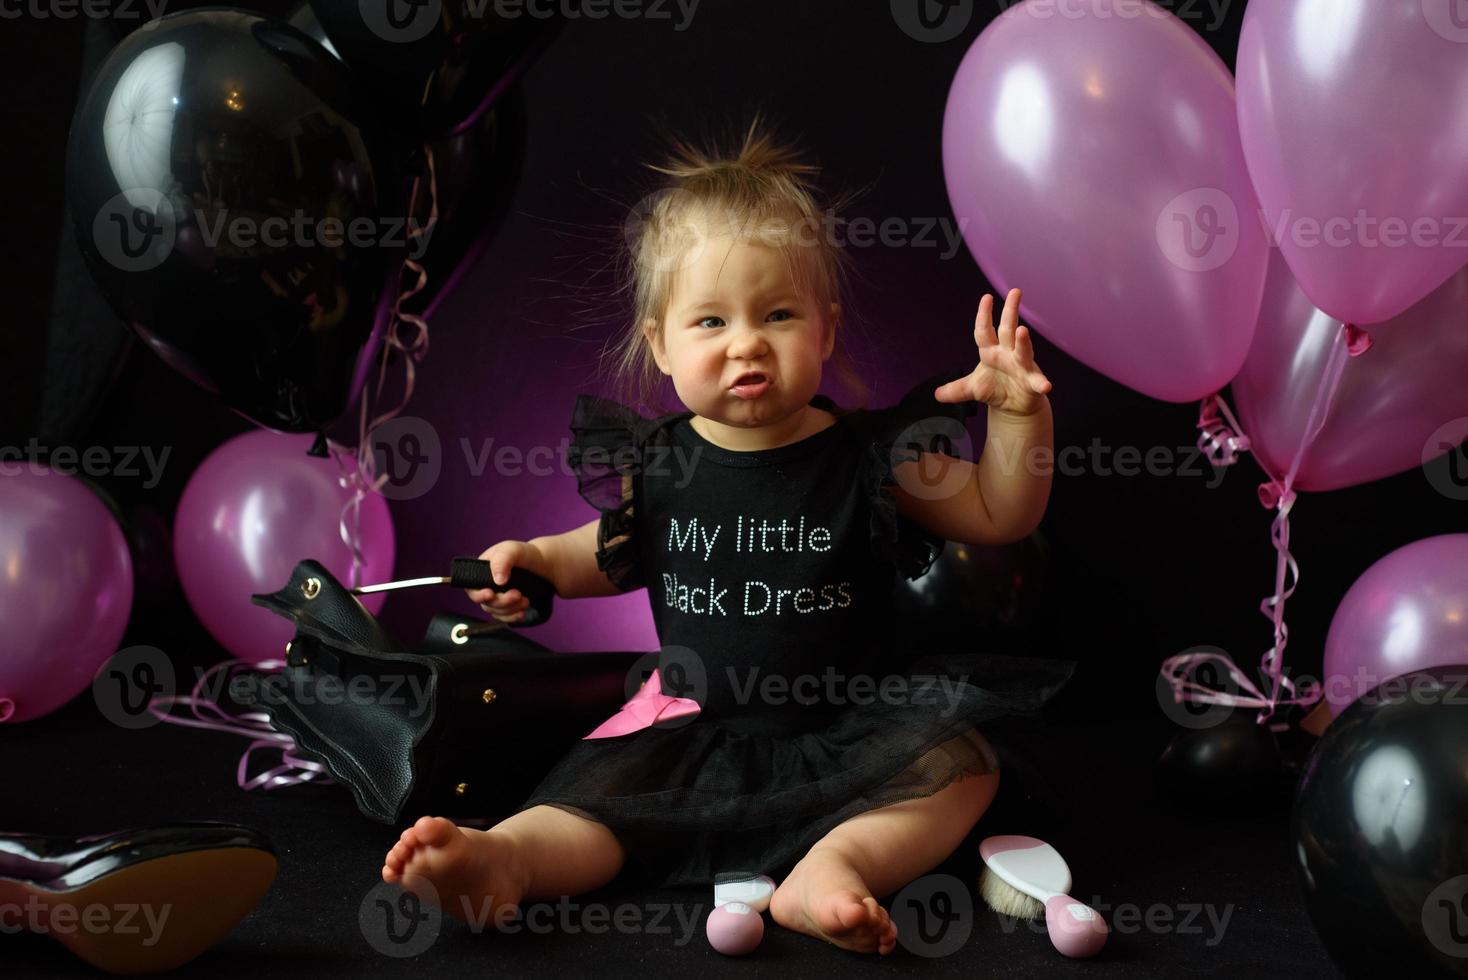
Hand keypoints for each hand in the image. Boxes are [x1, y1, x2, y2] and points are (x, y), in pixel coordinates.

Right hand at [465, 540, 534, 622]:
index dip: (478, 594)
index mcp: (481, 571)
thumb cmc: (523, 554)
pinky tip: (521, 613)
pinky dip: (512, 617)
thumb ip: (502, 561)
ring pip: (496, 611)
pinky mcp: (506, 606)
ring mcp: (496, 597)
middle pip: (485, 602)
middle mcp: (486, 586)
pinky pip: (504, 617)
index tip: (491, 594)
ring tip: (525, 600)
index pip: (472, 588)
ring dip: (510, 609)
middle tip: (517, 594)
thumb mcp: (512, 550)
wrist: (541, 564)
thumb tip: (497, 581)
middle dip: (501, 602)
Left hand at [934, 288, 1052, 416]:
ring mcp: (1022, 366)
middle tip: (1015, 292)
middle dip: (1010, 311)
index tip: (986, 297)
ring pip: (1023, 350)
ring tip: (1022, 331)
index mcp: (990, 352)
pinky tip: (1045, 385)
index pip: (984, 330)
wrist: (1013, 405)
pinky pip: (1037, 381)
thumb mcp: (972, 388)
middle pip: (1007, 330)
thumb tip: (936, 394)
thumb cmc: (994, 388)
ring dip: (1023, 341)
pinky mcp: (1032, 382)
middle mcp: (1007, 354)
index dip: (984, 315)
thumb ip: (955, 389)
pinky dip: (1041, 383)